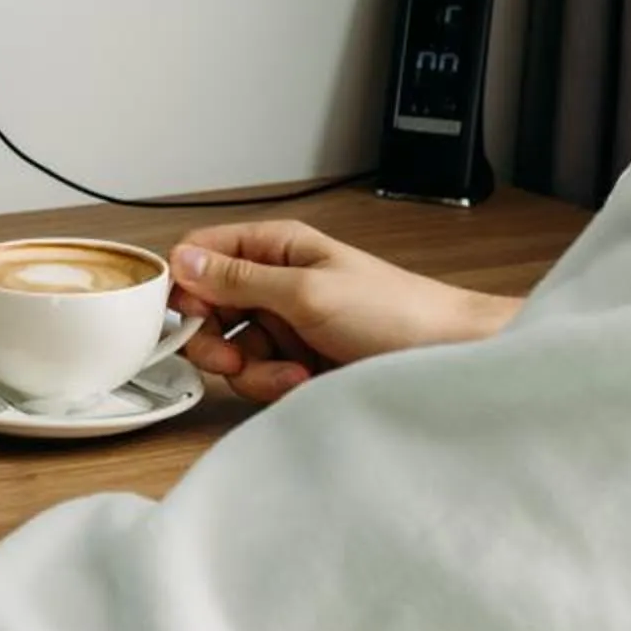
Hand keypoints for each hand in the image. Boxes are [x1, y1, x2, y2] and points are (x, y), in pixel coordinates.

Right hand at [168, 220, 516, 404]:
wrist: (447, 358)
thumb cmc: (395, 311)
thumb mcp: (307, 290)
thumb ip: (240, 278)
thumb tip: (183, 261)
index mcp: (276, 247)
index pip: (202, 253)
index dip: (185, 284)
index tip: (189, 315)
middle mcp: (276, 282)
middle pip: (208, 308)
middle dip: (214, 338)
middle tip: (228, 356)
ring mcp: (286, 324)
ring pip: (230, 349)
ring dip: (253, 368)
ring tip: (291, 372)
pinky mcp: (297, 361)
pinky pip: (258, 375)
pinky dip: (273, 383)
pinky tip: (305, 381)